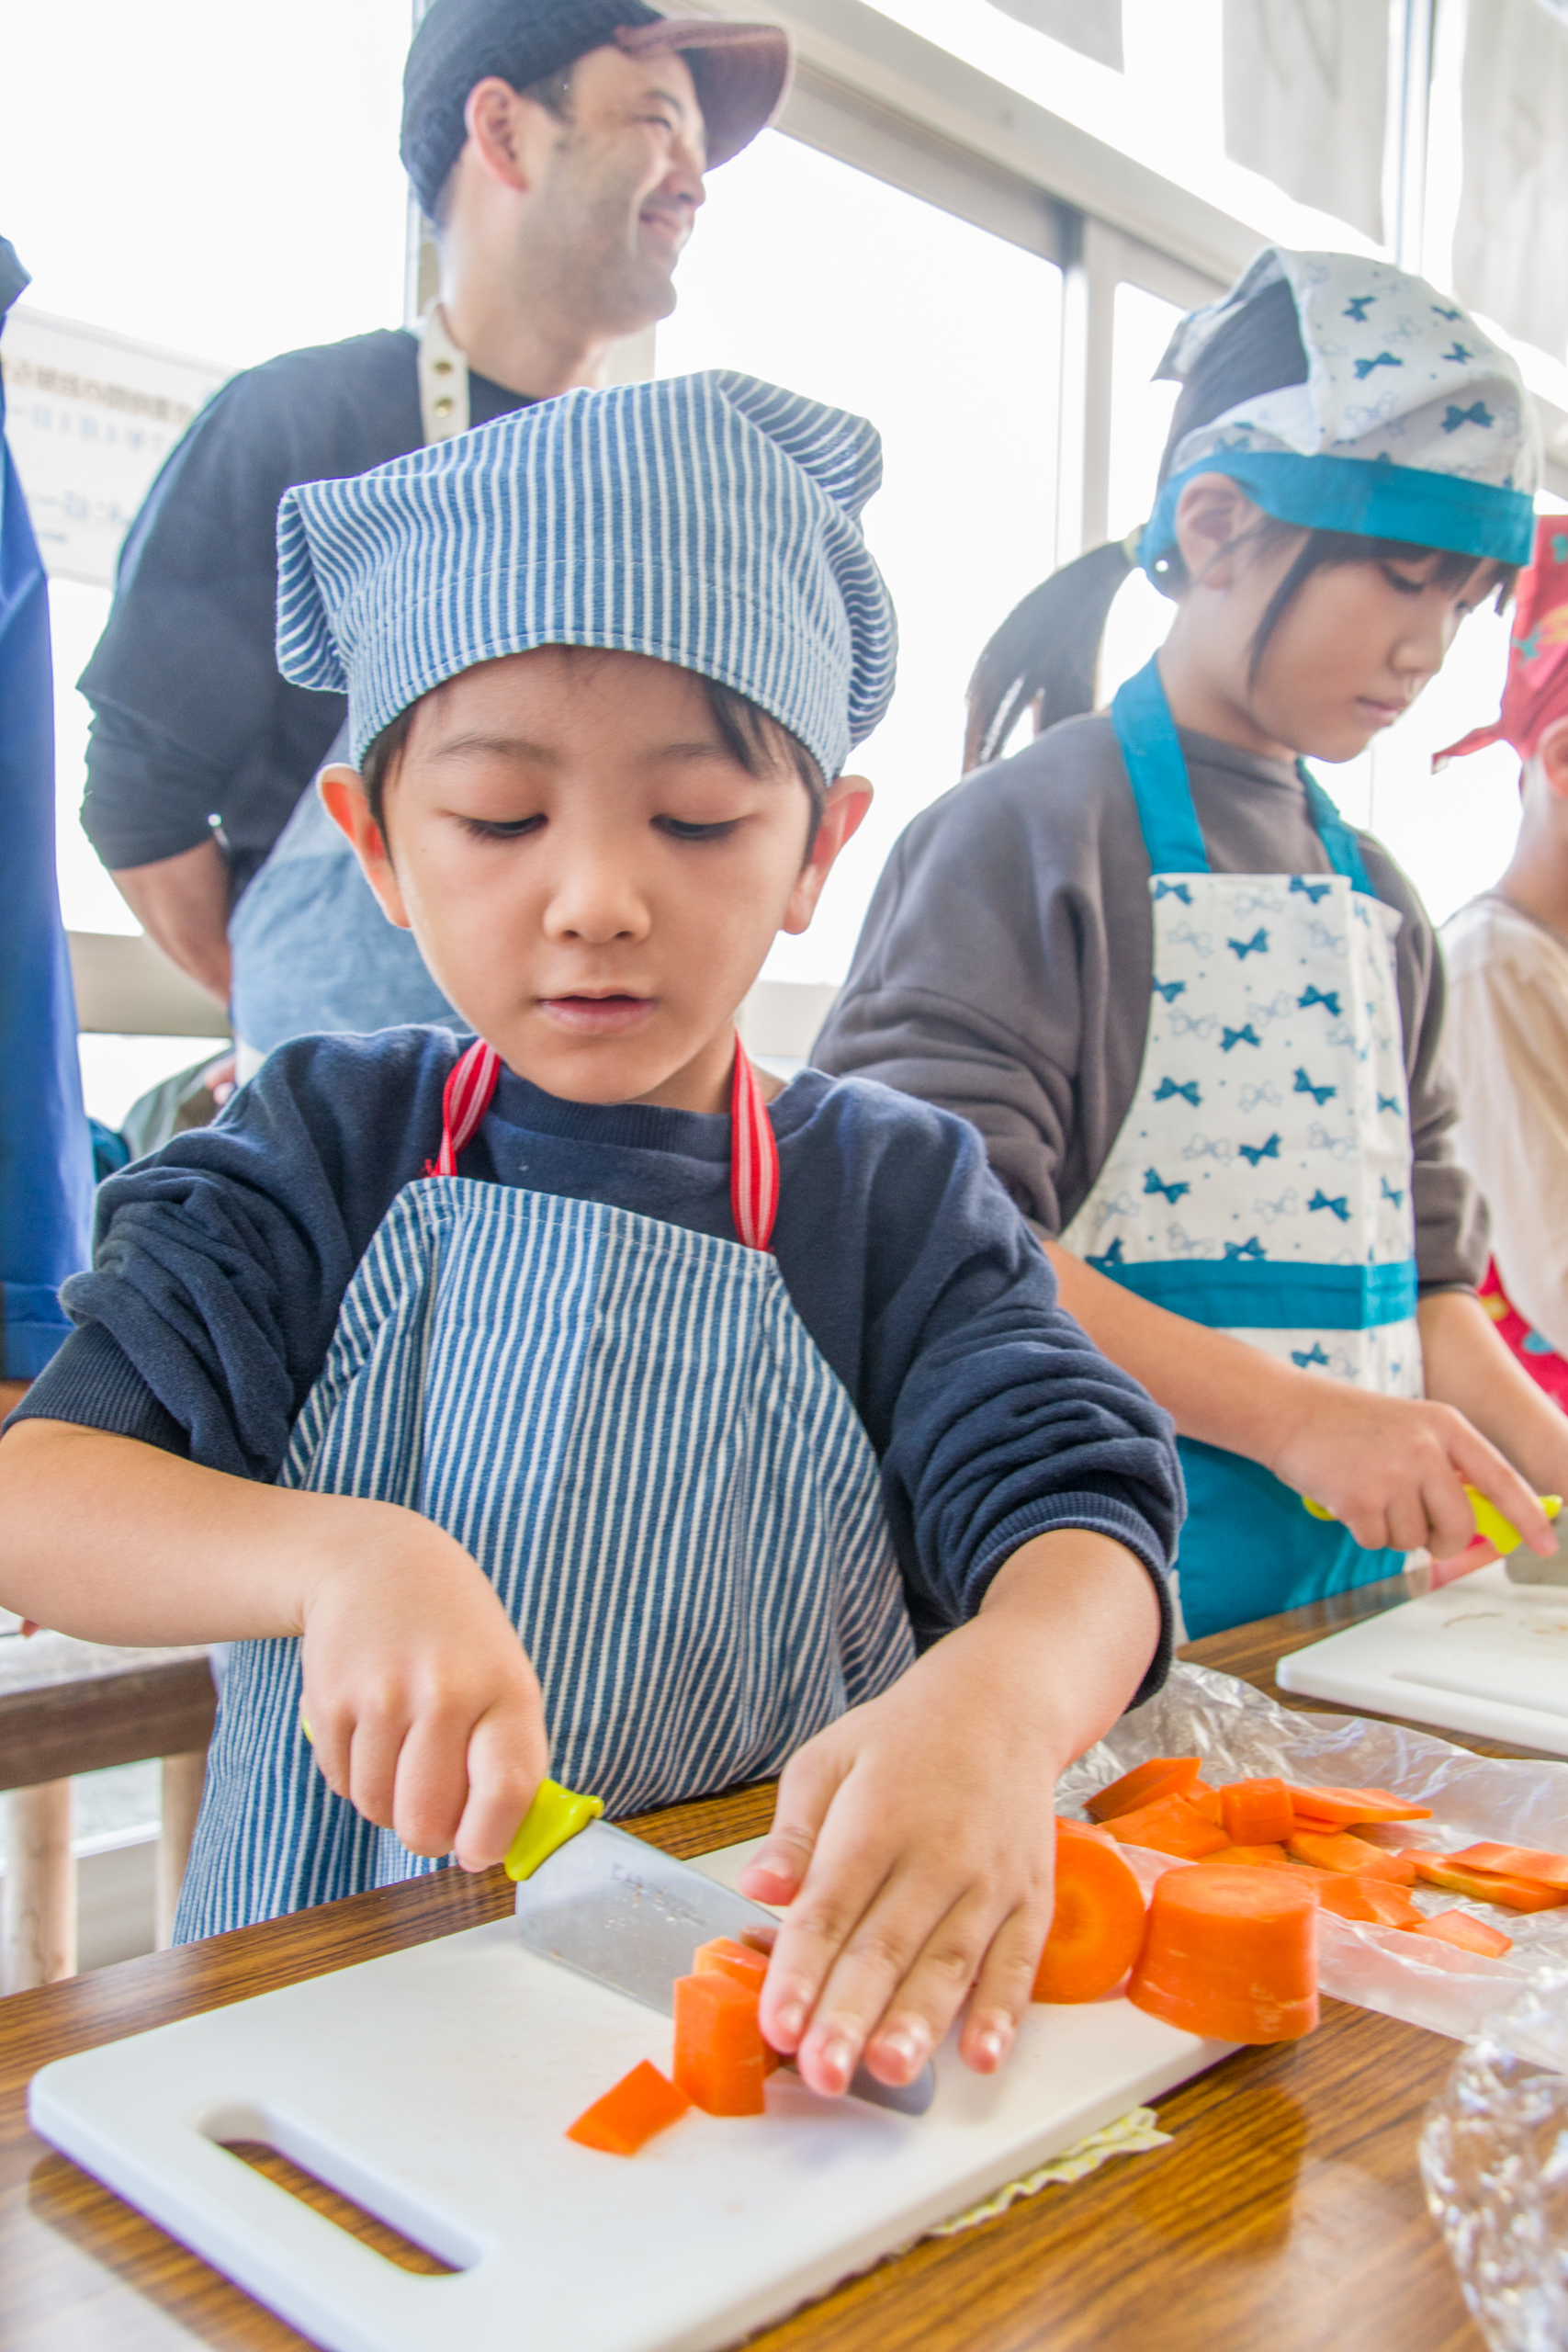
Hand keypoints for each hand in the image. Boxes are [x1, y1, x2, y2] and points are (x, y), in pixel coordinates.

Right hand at [298, 1506, 547, 1869]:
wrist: (379, 1563)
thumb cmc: (455, 1635)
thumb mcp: (502, 1677)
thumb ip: (505, 1759)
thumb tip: (485, 1853)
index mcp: (506, 1689)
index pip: (507, 1790)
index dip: (490, 1840)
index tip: (476, 1851)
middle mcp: (446, 1692)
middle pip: (426, 1821)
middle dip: (428, 1836)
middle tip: (432, 1817)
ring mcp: (383, 1696)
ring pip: (378, 1809)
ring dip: (388, 1803)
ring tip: (402, 1754)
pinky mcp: (330, 1700)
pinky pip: (341, 1783)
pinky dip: (355, 1776)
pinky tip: (371, 1732)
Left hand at [737, 1614, 1060, 2098]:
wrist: (1001, 1705)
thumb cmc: (902, 1740)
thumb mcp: (828, 1761)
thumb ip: (793, 1832)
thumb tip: (757, 1887)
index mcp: (873, 1822)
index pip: (830, 1908)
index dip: (801, 1970)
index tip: (777, 2023)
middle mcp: (934, 1855)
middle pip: (887, 1947)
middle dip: (852, 2015)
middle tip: (823, 2073)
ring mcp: (989, 1879)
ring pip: (951, 1963)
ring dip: (920, 2023)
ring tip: (889, 2071)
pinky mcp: (1030, 1897)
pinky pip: (1019, 1962)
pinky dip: (1003, 2012)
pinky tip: (981, 2055)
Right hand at [1265, 1383, 1552, 1564]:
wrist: (1287, 1410)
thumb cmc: (1350, 1426)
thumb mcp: (1410, 1430)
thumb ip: (1445, 1468)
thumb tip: (1474, 1527)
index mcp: (1446, 1426)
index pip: (1501, 1478)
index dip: (1528, 1516)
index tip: (1547, 1545)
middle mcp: (1426, 1448)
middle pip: (1459, 1524)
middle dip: (1443, 1542)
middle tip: (1421, 1533)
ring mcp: (1393, 1472)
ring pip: (1414, 1540)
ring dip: (1391, 1531)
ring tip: (1368, 1494)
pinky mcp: (1360, 1498)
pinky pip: (1377, 1542)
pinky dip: (1361, 1531)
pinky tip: (1345, 1498)